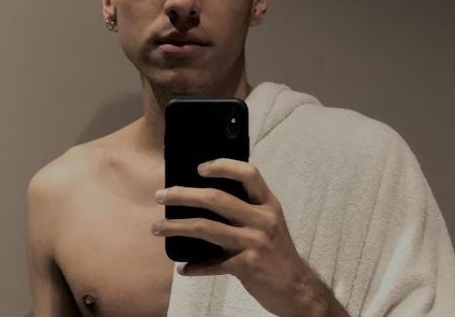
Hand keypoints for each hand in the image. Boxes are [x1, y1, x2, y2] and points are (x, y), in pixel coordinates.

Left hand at [151, 158, 321, 316]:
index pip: (249, 173)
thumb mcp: (270, 222)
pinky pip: (213, 264)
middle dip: (183, 195)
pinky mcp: (247, 266)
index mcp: (268, 203)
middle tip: (161, 195)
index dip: (223, 166)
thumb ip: (248, 208)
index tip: (199, 168)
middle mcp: (263, 219)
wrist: (297, 288)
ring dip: (177, 226)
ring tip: (157, 227)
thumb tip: (206, 196)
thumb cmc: (277, 252)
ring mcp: (255, 242)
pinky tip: (182, 268)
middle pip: (216, 198)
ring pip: (206, 228)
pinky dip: (195, 267)